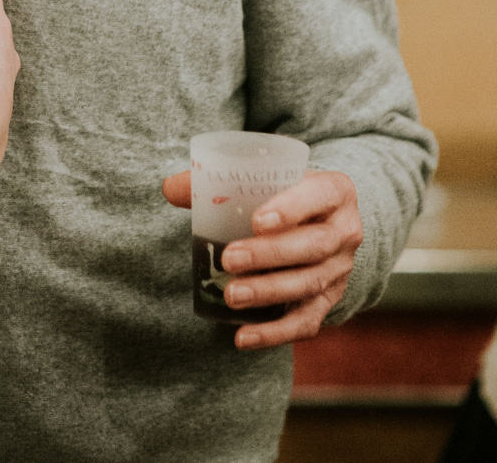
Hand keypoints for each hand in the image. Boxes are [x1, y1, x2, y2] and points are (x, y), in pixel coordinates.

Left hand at [161, 167, 362, 348]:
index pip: (320, 195)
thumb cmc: (287, 193)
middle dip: (270, 255)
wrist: (324, 220)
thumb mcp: (269, 178)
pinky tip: (243, 337)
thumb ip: (221, 182)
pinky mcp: (330, 301)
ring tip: (231, 296)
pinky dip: (275, 333)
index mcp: (335, 191)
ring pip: (308, 284)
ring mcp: (340, 269)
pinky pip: (306, 322)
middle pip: (313, 246)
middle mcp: (345, 231)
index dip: (292, 208)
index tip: (257, 221)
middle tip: (230, 260)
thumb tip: (170, 188)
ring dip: (269, 293)